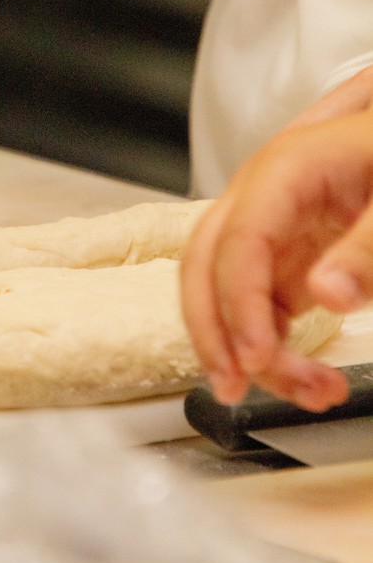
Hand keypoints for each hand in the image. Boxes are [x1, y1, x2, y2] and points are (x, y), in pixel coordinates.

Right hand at [180, 106, 372, 410]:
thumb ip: (367, 247)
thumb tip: (330, 295)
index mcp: (284, 170)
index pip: (239, 240)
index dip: (240, 303)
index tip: (257, 357)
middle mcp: (261, 198)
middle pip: (206, 265)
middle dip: (212, 330)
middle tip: (234, 387)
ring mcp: (269, 228)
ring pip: (227, 292)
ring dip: (245, 347)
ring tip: (308, 393)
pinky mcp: (286, 255)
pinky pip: (260, 305)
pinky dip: (272, 344)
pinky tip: (307, 375)